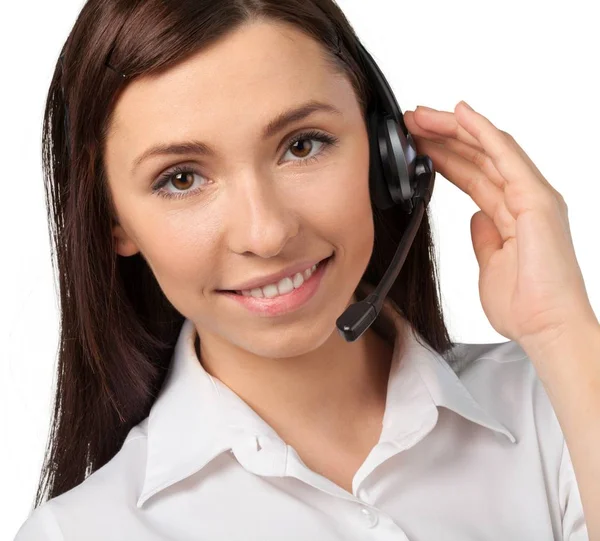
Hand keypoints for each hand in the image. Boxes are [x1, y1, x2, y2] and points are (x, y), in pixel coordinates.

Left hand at [403, 101, 597, 350]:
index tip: (415, 146)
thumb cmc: (525, 304)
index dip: (443, 157)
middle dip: (442, 137)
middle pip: (477, 156)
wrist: (546, 327)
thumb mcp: (490, 265)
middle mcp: (523, 198)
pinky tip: (459, 113)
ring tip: (420, 116)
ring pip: (487, 149)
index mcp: (511, 213)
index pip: (472, 175)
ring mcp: (531, 196)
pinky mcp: (535, 199)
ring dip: (452, 129)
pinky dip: (481, 131)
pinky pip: (505, 156)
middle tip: (410, 122)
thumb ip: (485, 236)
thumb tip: (476, 217)